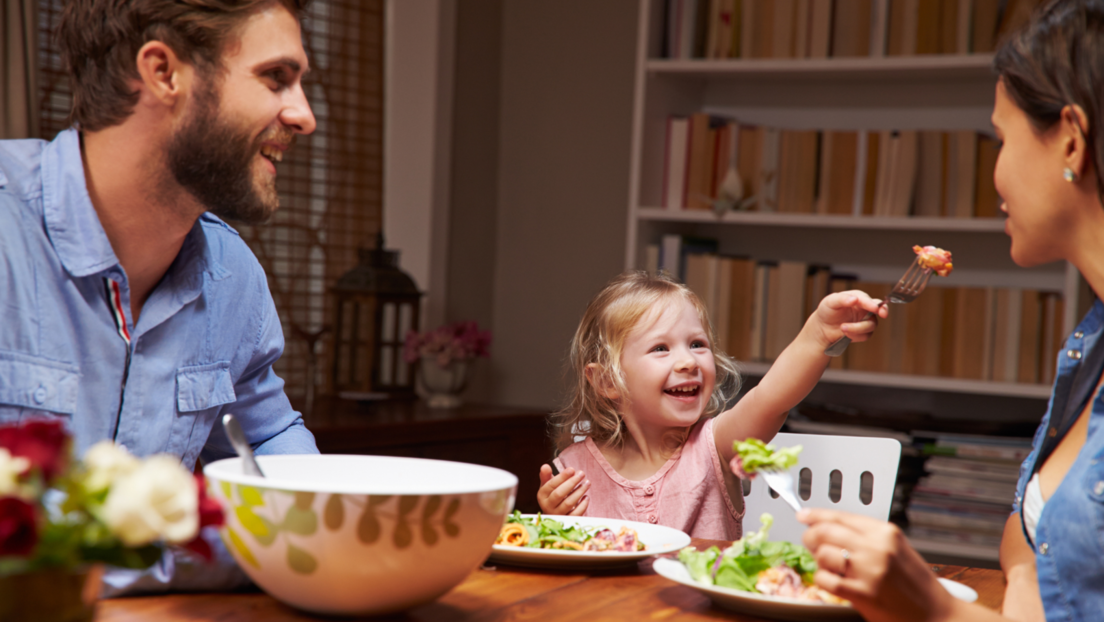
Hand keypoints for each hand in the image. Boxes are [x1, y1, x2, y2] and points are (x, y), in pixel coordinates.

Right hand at [537, 464, 589, 515]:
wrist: (553, 514)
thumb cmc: (552, 496)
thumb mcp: (547, 486)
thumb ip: (546, 476)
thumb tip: (545, 466)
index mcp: (542, 495)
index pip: (551, 485)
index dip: (562, 477)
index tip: (572, 469)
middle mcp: (547, 506)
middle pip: (560, 494)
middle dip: (572, 482)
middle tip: (582, 473)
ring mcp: (557, 515)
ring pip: (568, 503)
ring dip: (579, 492)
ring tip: (587, 483)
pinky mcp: (567, 521)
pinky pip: (576, 514)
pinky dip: (583, 505)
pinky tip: (586, 497)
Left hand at [798, 508, 959, 621]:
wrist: (935, 614)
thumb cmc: (916, 584)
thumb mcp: (896, 548)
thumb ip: (867, 536)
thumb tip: (830, 528)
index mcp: (885, 533)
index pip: (840, 516)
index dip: (816, 515)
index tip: (804, 515)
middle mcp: (876, 548)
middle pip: (825, 531)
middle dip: (811, 536)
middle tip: (810, 542)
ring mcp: (868, 571)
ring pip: (823, 554)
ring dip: (819, 560)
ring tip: (828, 566)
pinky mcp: (862, 593)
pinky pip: (826, 579)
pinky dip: (822, 579)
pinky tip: (830, 580)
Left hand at [810, 290, 887, 348]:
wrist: (822, 328)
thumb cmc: (827, 311)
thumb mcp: (830, 302)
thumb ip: (842, 299)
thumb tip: (854, 299)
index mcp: (858, 297)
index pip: (868, 299)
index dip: (872, 304)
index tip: (874, 308)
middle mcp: (864, 308)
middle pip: (879, 309)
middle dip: (883, 310)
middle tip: (883, 314)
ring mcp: (865, 320)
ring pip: (871, 325)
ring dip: (858, 328)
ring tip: (842, 327)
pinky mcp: (863, 332)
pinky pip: (865, 335)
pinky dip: (855, 335)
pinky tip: (845, 332)